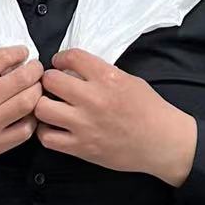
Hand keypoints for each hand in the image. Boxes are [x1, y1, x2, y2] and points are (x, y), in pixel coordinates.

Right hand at [0, 47, 42, 189]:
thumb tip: (12, 65)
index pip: (1, 59)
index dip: (18, 52)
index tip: (24, 52)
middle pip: (21, 80)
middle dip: (35, 70)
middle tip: (36, 68)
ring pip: (28, 104)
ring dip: (37, 92)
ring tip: (35, 88)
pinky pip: (24, 130)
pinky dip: (31, 119)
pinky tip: (28, 113)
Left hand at [35, 50, 196, 185]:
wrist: (162, 142)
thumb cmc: (149, 109)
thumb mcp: (129, 80)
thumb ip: (101, 73)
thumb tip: (75, 70)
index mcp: (107, 78)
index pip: (71, 57)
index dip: (60, 58)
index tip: (59, 64)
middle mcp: (92, 99)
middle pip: (50, 80)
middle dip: (48, 80)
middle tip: (52, 85)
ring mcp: (85, 125)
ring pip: (42, 108)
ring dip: (42, 104)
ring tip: (50, 105)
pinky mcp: (81, 148)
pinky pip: (47, 137)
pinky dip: (45, 131)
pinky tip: (53, 127)